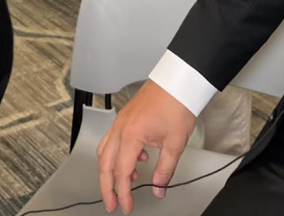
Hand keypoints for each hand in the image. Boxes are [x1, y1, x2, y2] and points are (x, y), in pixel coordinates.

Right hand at [97, 81, 196, 212]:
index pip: (121, 172)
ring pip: (105, 151)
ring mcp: (120, 120)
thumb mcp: (174, 143)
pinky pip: (113, 139)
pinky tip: (136, 158)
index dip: (122, 193)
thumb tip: (159, 188)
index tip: (125, 206)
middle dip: (107, 187)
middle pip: (105, 164)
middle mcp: (120, 128)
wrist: (178, 80)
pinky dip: (118, 154)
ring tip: (126, 182)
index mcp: (131, 135)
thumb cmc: (176, 104)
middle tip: (112, 203)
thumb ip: (165, 170)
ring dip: (110, 170)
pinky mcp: (125, 116)